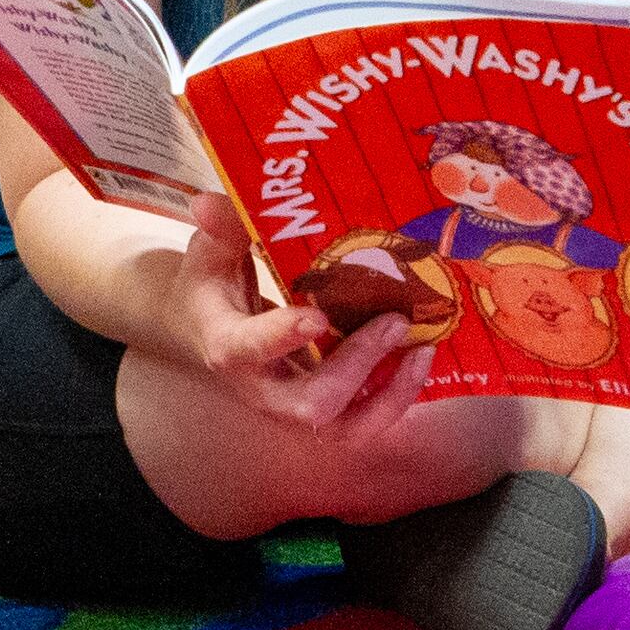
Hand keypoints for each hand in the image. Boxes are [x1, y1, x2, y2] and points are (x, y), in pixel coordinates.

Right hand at [172, 193, 435, 436]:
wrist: (207, 330)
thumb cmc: (212, 286)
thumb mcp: (209, 252)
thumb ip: (221, 228)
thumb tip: (206, 202)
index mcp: (228, 345)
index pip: (247, 351)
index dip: (281, 338)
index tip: (318, 317)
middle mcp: (263, 388)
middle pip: (311, 405)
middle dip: (357, 366)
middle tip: (393, 321)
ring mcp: (294, 406)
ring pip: (345, 428)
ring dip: (390, 396)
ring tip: (423, 352)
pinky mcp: (322, 410)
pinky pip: (364, 421)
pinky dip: (396, 396)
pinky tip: (421, 358)